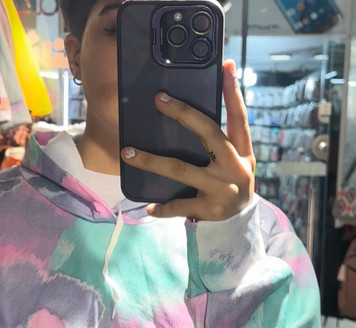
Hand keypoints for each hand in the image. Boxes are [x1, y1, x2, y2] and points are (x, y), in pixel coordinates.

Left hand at [120, 59, 255, 221]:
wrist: (239, 220)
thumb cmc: (230, 180)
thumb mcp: (236, 158)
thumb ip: (223, 134)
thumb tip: (205, 98)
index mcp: (241, 150)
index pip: (238, 117)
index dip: (233, 93)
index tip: (226, 66)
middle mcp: (234, 166)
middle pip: (208, 133)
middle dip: (183, 114)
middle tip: (158, 99)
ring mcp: (221, 188)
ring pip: (181, 170)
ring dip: (151, 162)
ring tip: (128, 153)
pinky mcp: (209, 208)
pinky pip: (179, 206)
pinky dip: (163, 207)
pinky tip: (149, 206)